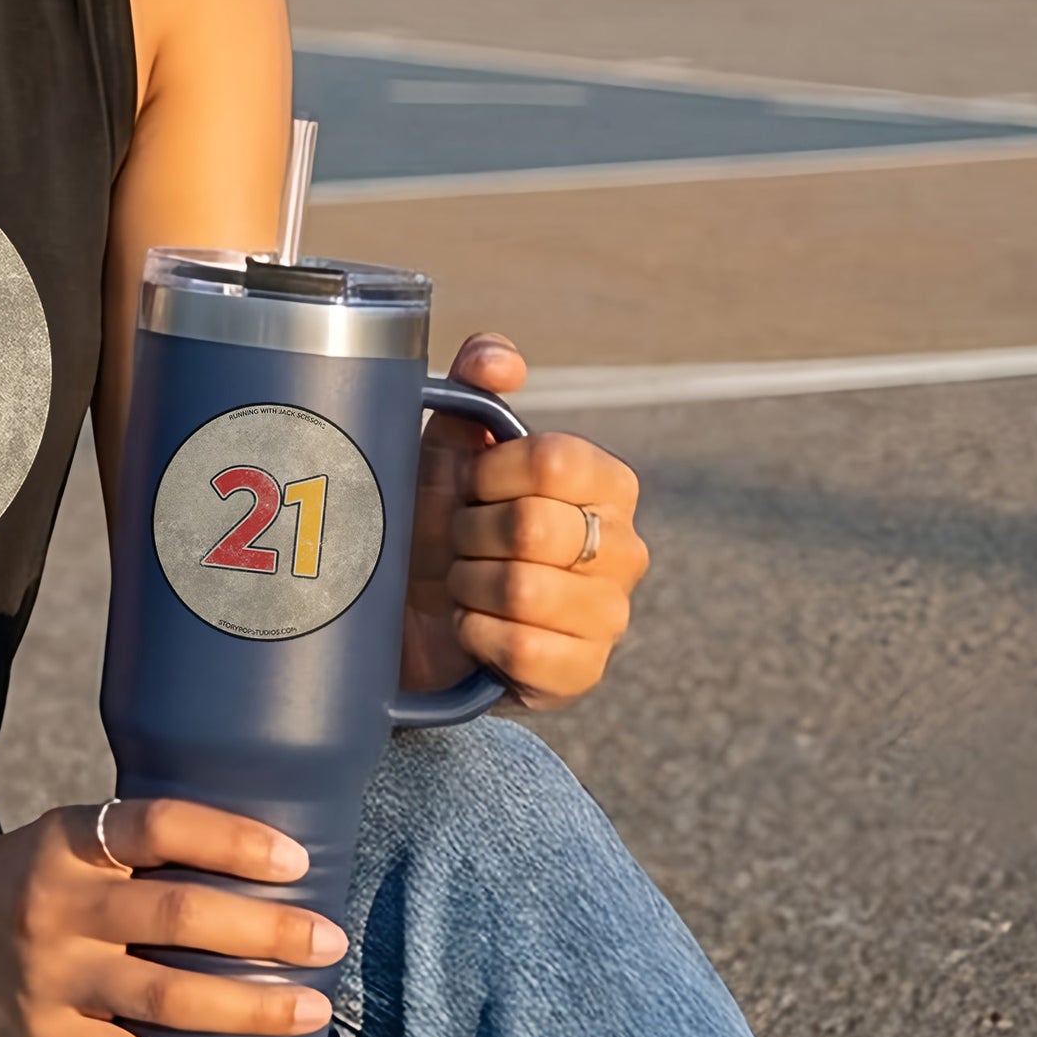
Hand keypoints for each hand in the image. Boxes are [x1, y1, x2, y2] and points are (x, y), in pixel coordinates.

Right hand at [0, 798, 345, 1036]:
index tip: (296, 859)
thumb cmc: (10, 882)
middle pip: (178, 918)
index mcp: (66, 840)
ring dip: (251, 1010)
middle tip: (328, 940)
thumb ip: (132, 852)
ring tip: (311, 1009)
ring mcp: (51, 978)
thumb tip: (253, 865)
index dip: (232, 840)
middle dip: (266, 933)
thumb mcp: (59, 842)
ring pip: (169, 1002)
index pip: (158, 825)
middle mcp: (59, 905)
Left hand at [404, 333, 647, 709]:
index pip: (555, 459)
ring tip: (462, 583)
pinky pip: (524, 649)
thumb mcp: (448, 447)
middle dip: (468, 533)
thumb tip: (503, 361)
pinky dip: (477, 635)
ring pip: (524, 589)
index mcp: (606, 482)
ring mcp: (611, 616)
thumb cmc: (437, 520)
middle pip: (534, 526)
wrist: (412, 618)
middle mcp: (625, 547)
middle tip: (455, 541)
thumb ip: (475, 384)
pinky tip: (472, 628)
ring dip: (468, 585)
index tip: (466, 485)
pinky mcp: (584, 674)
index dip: (490, 471)